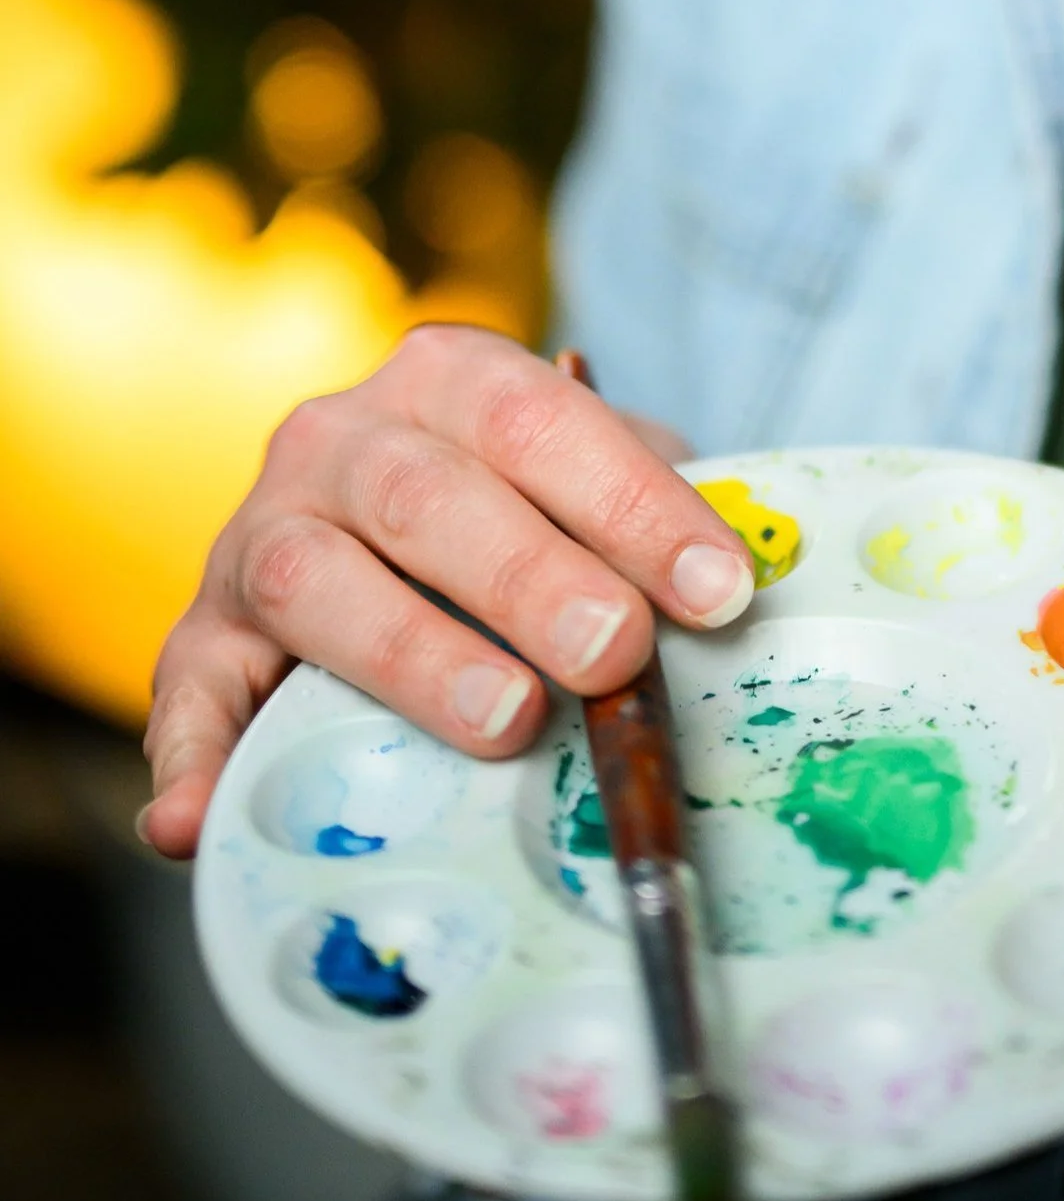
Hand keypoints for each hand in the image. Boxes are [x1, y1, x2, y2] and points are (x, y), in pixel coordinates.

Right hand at [139, 326, 756, 858]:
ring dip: (410, 653)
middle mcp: (338, 439)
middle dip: (532, 576)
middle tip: (616, 651)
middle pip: (429, 496)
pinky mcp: (202, 636)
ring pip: (314, 580)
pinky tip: (199, 822)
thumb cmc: (516, 503)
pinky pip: (184, 694)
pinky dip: (189, 759)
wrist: (374, 511)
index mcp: (448, 378)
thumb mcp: (585, 476)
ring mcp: (256, 534)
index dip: (633, 504)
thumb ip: (648, 505)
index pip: (540, 420)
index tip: (718, 588)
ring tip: (502, 720)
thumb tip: (741, 572)